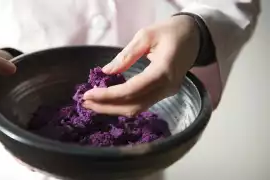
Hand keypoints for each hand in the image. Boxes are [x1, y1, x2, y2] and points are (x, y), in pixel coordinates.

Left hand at [83, 15, 198, 116]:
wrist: (194, 36)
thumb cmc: (169, 31)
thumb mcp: (146, 35)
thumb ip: (126, 55)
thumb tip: (106, 71)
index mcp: (163, 70)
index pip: (132, 90)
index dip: (108, 95)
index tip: (88, 94)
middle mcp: (167, 86)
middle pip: (134, 105)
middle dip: (107, 106)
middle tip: (85, 102)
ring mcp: (168, 92)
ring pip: (138, 108)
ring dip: (114, 109)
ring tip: (92, 104)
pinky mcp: (165, 93)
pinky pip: (143, 104)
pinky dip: (124, 105)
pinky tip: (109, 101)